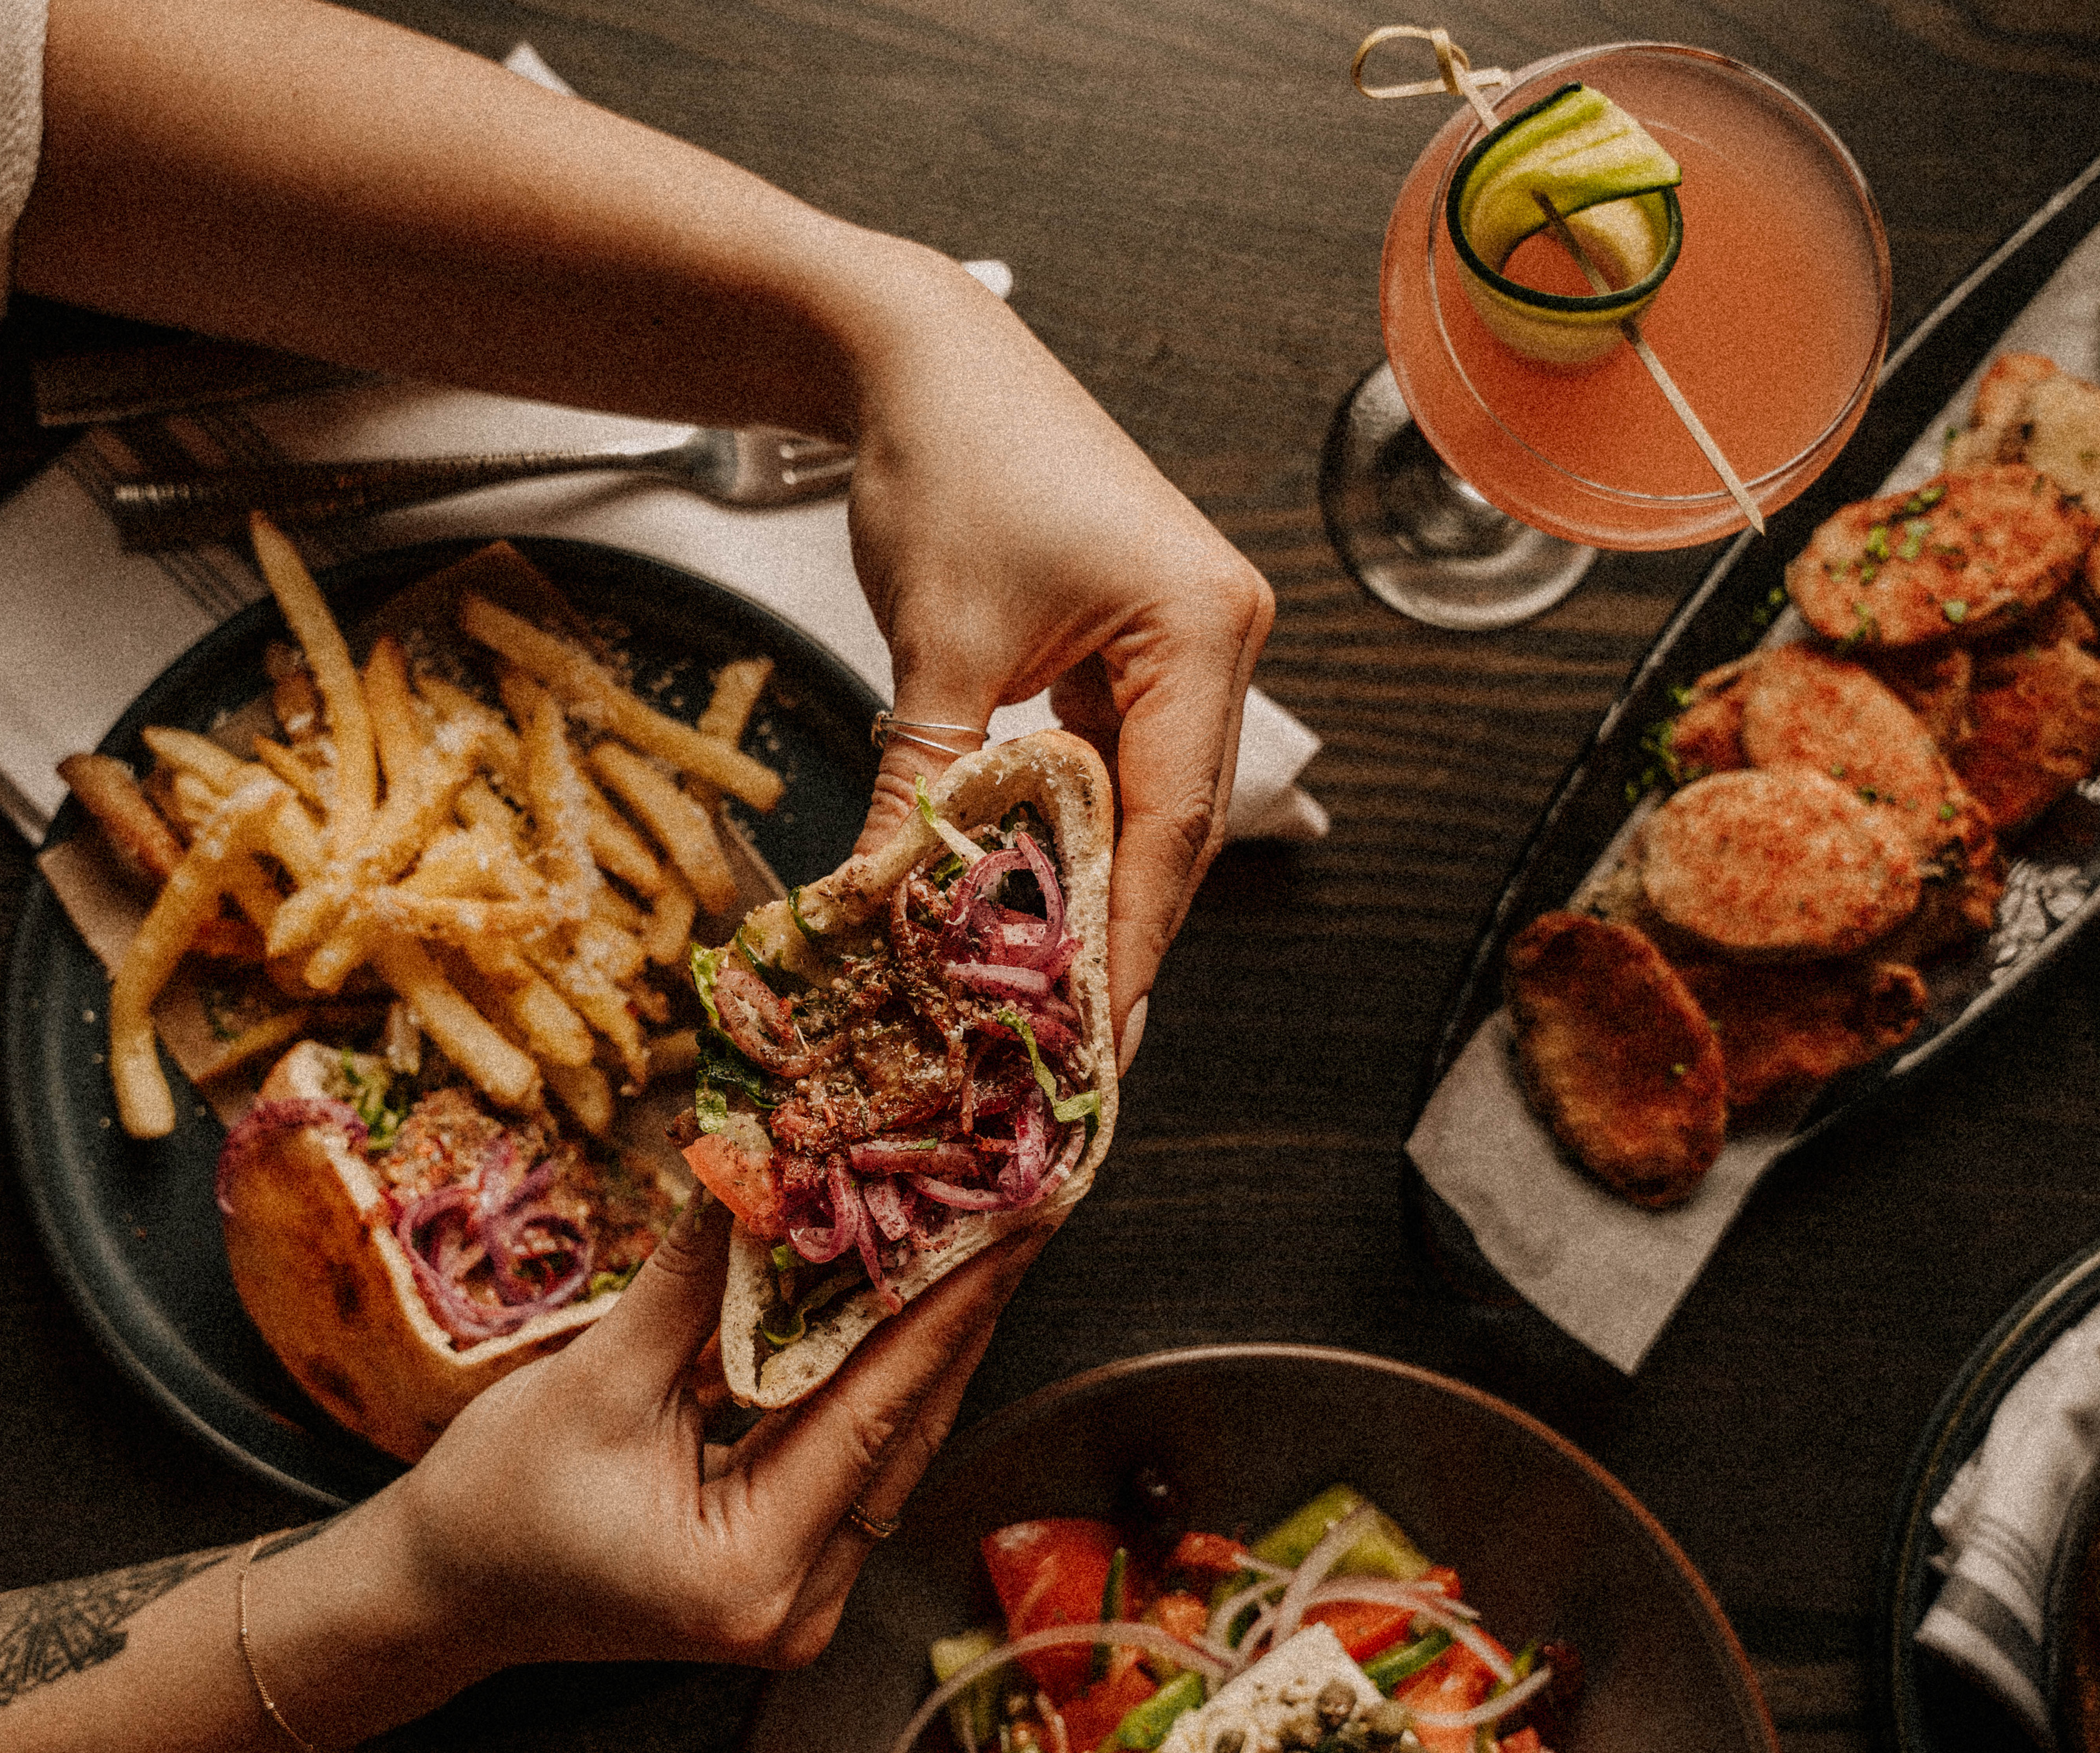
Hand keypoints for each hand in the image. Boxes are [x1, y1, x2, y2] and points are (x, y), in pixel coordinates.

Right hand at [379, 1200, 1047, 1673]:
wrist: (446, 1592)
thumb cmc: (496, 1502)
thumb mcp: (595, 1380)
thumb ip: (694, 1281)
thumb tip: (763, 1165)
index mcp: (746, 1574)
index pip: (873, 1415)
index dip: (949, 1307)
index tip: (1015, 1221)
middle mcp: (797, 1607)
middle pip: (903, 1434)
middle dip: (958, 1313)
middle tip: (1014, 1203)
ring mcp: (802, 1601)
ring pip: (892, 1447)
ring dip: (928, 1341)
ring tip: (978, 1233)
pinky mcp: (793, 1574)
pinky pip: (857, 1461)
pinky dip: (878, 1380)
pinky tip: (909, 1300)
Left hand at [835, 247, 1274, 1060]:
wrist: (916, 358)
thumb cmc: (943, 465)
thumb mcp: (934, 649)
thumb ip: (926, 787)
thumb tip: (882, 911)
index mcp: (1203, 624)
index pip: (1175, 818)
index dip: (1133, 936)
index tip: (1095, 1031)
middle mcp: (1217, 635)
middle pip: (1174, 821)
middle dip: (1120, 931)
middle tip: (1075, 1047)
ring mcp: (1181, 641)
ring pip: (1142, 801)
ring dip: (1092, 887)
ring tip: (1050, 997)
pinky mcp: (1134, 645)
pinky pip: (1110, 764)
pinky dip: (1069, 830)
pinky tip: (1034, 900)